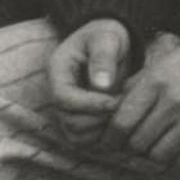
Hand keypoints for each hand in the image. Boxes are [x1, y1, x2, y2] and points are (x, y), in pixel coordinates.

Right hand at [44, 18, 133, 139]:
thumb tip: (101, 85)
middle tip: (122, 108)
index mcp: (58, 71)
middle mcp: (57, 94)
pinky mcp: (78, 121)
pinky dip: (103, 137)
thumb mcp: (106, 38)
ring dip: (102, 131)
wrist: (107, 43)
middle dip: (99, 119)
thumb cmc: (106, 37)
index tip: (114, 100)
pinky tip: (119, 121)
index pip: (64, 99)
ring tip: (121, 114)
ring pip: (77, 137)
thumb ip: (103, 57)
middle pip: (70, 122)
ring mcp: (66, 110)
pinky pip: (86, 142)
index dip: (89, 104)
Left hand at [107, 36, 179, 170]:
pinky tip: (166, 161)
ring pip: (159, 156)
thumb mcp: (154, 68)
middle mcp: (174, 101)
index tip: (108, 143)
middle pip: (138, 143)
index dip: (110, 139)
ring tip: (144, 157)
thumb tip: (106, 116)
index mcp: (156, 82)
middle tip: (124, 153)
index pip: (122, 123)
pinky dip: (171, 166)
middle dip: (127, 151)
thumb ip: (131, 90)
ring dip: (148, 161)